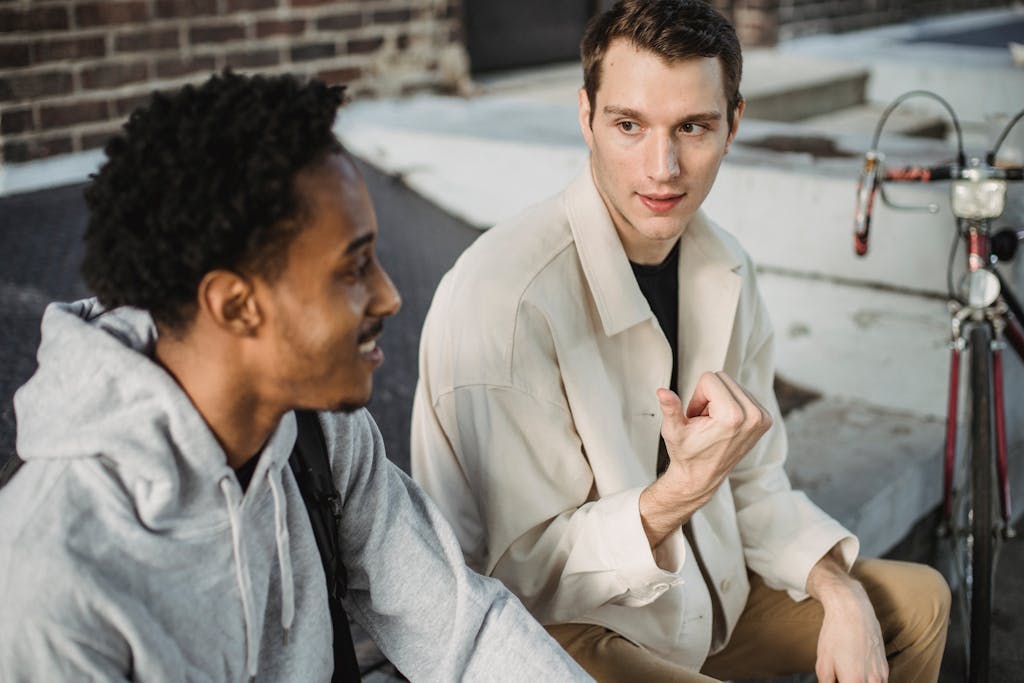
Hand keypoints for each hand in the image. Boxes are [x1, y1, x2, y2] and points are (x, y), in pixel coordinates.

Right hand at [639, 371, 771, 546]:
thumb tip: (662, 392)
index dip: (697, 396)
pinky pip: (744, 394)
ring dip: (720, 400)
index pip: (710, 378)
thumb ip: (670, 409)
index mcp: (732, 417)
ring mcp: (762, 418)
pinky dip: (731, 404)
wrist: (702, 477)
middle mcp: (752, 416)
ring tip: (714, 424)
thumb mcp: (673, 431)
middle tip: (704, 420)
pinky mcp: (765, 419)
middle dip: (709, 396)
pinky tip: (725, 424)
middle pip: (723, 378)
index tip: (696, 417)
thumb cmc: (688, 455)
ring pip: (733, 385)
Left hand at [808, 553, 887, 682]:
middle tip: (840, 676)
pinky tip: (857, 670)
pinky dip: (869, 681)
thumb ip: (826, 682)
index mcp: (854, 681)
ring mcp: (882, 674)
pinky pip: (879, 682)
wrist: (852, 609)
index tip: (836, 680)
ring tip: (848, 673)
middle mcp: (873, 681)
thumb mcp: (823, 662)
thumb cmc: (835, 633)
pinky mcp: (886, 667)